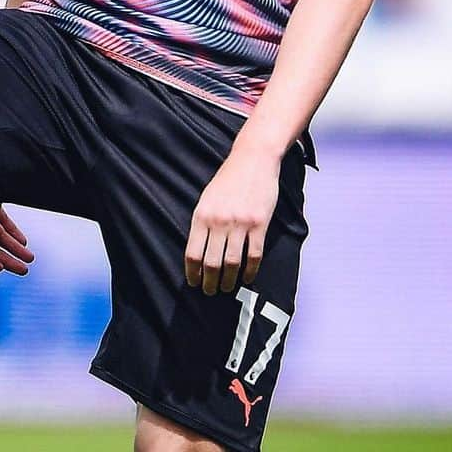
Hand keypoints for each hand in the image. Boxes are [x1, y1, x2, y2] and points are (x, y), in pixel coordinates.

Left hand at [184, 146, 279, 295]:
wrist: (251, 160)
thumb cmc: (227, 180)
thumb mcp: (206, 198)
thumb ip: (202, 222)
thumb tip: (198, 250)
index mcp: (201, 215)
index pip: (192, 252)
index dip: (192, 272)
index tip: (194, 282)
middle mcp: (218, 221)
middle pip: (212, 262)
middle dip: (209, 281)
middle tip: (209, 292)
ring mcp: (240, 224)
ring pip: (232, 262)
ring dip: (229, 280)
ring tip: (226, 288)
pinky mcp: (259, 225)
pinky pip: (253, 255)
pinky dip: (249, 270)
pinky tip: (246, 277)